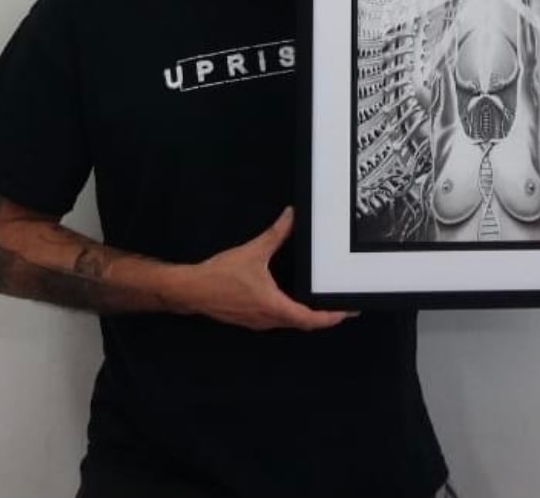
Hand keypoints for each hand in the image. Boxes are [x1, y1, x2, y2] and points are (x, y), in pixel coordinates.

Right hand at [181, 207, 353, 331]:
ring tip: (322, 303)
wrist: (192, 290)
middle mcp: (269, 320)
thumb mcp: (253, 251)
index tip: (347, 311)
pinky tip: (293, 300)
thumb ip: (276, 234)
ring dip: (307, 316)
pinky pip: (278, 320)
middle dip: (323, 316)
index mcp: (274, 306)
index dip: (331, 317)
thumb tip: (291, 215)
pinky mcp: (250, 320)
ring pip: (290, 323)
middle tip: (341, 306)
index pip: (310, 319)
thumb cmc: (221, 275)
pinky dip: (291, 313)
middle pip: (303, 324)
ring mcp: (259, 323)